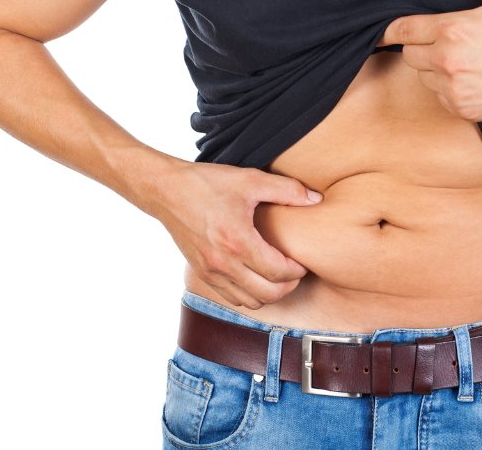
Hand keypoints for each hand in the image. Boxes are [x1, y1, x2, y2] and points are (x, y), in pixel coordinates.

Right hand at [151, 160, 323, 308]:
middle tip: (295, 270)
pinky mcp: (202, 274)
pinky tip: (256, 275)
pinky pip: (232, 298)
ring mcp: (211, 272)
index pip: (278, 272)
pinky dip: (250, 294)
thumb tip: (316, 199)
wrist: (165, 190)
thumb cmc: (207, 183)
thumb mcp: (250, 179)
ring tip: (277, 274)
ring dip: (270, 293)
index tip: (303, 260)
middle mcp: (223, 263)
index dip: (297, 270)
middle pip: (268, 294)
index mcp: (238, 241)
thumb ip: (287, 190)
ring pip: (251, 301)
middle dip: (288, 285)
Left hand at [377, 0, 481, 120]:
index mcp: (453, 31)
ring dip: (434, 69)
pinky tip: (471, 78)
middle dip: (420, 47)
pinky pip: (440, 97)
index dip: (390, 30)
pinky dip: (447, 89)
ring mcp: (454, 89)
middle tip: (444, 41)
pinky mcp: (462, 109)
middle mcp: (448, 62)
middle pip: (409, 55)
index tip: (384, 33)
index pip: (402, 30)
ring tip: (463, 60)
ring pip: (423, 78)